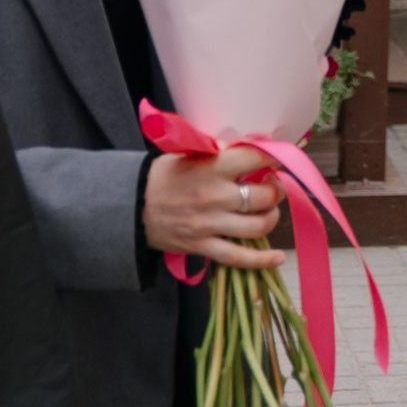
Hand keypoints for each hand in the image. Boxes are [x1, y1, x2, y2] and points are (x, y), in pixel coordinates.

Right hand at [145, 142, 287, 272]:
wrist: (130, 206)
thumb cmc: (161, 177)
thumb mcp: (187, 154)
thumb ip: (217, 151)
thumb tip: (247, 146)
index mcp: (211, 168)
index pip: (254, 158)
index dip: (272, 157)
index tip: (276, 159)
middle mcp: (214, 197)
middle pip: (262, 197)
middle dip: (275, 191)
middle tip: (272, 187)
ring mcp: (209, 225)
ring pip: (257, 227)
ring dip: (270, 218)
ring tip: (268, 211)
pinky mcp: (202, 247)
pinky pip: (238, 257)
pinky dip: (261, 260)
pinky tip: (277, 257)